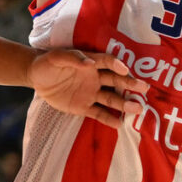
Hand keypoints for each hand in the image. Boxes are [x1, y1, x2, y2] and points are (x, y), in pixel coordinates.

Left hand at [28, 49, 148, 128]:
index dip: (116, 65)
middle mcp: (95, 78)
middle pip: (115, 81)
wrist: (37, 78)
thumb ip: (73, 58)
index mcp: (90, 62)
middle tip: (145, 88)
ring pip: (110, 99)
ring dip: (124, 104)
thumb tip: (89, 63)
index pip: (107, 62)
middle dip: (130, 85)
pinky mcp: (84, 107)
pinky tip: (120, 124)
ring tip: (138, 109)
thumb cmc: (48, 63)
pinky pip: (98, 113)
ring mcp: (91, 93)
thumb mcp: (57, 57)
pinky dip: (108, 119)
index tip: (125, 69)